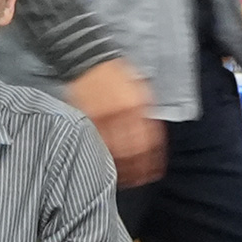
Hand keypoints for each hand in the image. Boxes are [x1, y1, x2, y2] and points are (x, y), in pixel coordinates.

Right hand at [67, 57, 163, 186]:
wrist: (89, 60)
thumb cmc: (115, 74)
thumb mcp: (137, 88)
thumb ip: (144, 111)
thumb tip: (151, 135)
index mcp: (139, 105)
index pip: (151, 140)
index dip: (153, 160)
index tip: (154, 172)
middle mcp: (123, 113)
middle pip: (134, 150)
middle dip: (137, 169)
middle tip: (139, 181)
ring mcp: (104, 116)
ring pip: (116, 150)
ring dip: (121, 167)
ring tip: (123, 179)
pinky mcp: (88, 118)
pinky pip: (98, 143)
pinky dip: (103, 156)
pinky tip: (105, 164)